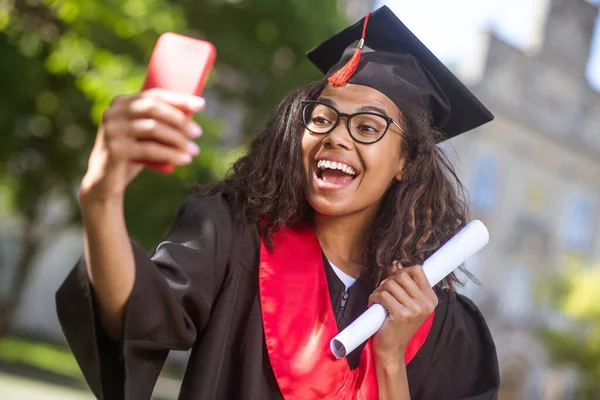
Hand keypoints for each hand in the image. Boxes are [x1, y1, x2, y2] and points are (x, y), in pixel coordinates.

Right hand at [79, 89, 204, 203]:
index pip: (154, 95)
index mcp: (121, 103)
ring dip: (178, 139)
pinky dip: (170, 154)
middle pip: (153, 108)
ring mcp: (111, 130)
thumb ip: (159, 121)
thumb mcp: (144, 135)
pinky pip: (148, 149)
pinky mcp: (114, 150)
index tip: (201, 105)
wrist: (105, 181)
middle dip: (179, 119)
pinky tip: (185, 160)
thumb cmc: (132, 154)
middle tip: (198, 133)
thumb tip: (194, 110)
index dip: (179, 98)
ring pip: (152, 128)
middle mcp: (113, 112)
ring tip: (195, 151)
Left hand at [369, 263, 437, 363]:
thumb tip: (395, 263)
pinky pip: (383, 295)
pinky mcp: (400, 315)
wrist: (392, 349)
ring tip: (378, 300)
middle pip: (402, 275)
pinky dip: (374, 297)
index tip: (394, 280)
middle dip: (388, 281)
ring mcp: (414, 310)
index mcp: (431, 299)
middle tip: (383, 292)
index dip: (402, 271)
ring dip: (379, 290)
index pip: (418, 270)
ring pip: (390, 284)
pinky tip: (373, 304)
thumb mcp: (406, 302)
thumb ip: (403, 283)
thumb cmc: (398, 325)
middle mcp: (425, 304)